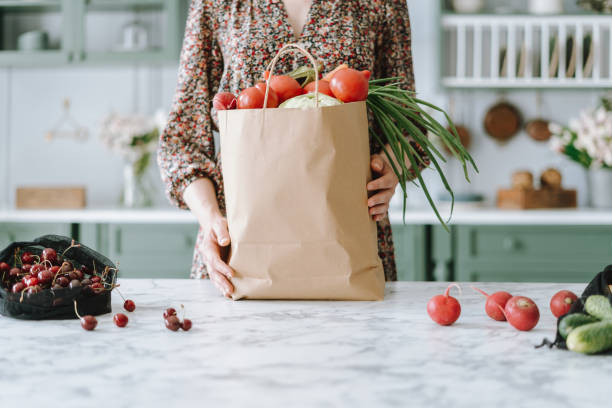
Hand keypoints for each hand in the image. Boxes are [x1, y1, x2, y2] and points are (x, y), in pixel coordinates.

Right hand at [183, 178, 234, 297]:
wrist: (213, 226)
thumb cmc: (218, 225)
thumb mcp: (220, 224)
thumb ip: (222, 232)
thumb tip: (225, 242)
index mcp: (208, 248)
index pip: (215, 260)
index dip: (222, 268)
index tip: (232, 273)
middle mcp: (208, 257)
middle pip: (214, 272)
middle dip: (222, 281)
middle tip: (230, 290)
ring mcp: (211, 262)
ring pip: (214, 277)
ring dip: (221, 286)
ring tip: (229, 294)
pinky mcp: (216, 265)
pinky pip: (217, 276)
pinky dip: (221, 285)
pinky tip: (228, 293)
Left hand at [366, 153, 398, 221]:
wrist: (379, 172)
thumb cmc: (376, 164)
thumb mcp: (377, 160)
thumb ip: (377, 162)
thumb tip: (375, 165)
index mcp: (391, 177)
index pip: (386, 181)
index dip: (378, 184)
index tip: (367, 186)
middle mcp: (391, 188)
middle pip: (387, 195)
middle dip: (378, 199)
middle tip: (368, 202)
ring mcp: (388, 197)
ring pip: (386, 205)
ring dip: (378, 209)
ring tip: (370, 212)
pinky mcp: (384, 203)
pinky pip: (384, 211)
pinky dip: (380, 215)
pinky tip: (374, 218)